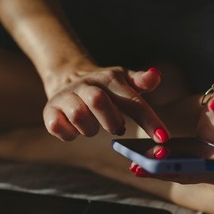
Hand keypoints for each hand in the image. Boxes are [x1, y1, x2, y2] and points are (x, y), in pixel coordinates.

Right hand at [42, 60, 169, 141]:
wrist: (69, 78)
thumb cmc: (105, 86)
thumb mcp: (124, 80)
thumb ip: (141, 81)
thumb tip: (156, 76)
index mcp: (110, 79)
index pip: (133, 101)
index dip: (149, 120)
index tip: (163, 138)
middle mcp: (87, 84)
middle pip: (98, 102)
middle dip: (112, 121)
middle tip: (117, 127)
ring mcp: (66, 97)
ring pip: (78, 115)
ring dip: (90, 128)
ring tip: (94, 126)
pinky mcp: (50, 110)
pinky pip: (57, 127)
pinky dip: (69, 133)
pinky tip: (75, 128)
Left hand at [130, 73, 213, 184]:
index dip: (194, 168)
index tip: (171, 165)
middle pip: (198, 173)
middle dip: (170, 171)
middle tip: (143, 167)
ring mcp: (213, 162)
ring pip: (186, 172)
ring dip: (161, 171)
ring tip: (136, 167)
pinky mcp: (200, 158)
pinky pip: (181, 165)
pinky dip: (162, 164)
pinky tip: (141, 162)